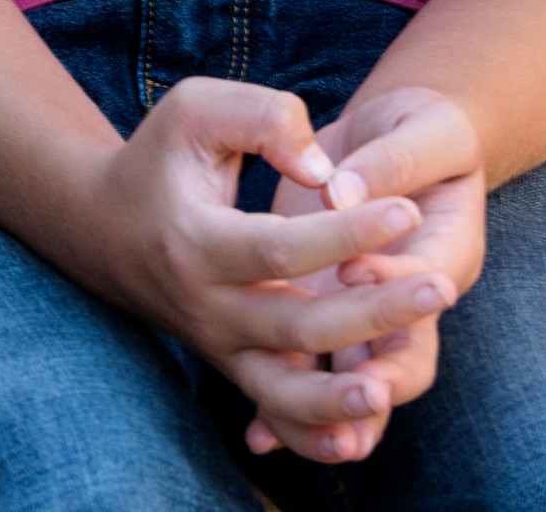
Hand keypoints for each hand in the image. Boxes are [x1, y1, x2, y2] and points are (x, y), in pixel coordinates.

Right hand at [71, 79, 452, 461]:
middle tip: (442, 288)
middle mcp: (205, 305)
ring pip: (282, 388)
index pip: (281, 248)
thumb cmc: (161, 159)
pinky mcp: (234, 365)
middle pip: (296, 323)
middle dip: (373, 311)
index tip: (403, 211)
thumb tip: (327, 171)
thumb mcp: (195, 109)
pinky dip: (312, 434)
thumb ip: (264, 120)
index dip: (346, 233)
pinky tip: (360, 435)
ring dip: (338, 397)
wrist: (103, 228)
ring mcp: (218, 344)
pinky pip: (274, 410)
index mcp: (195, 241)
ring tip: (387, 389)